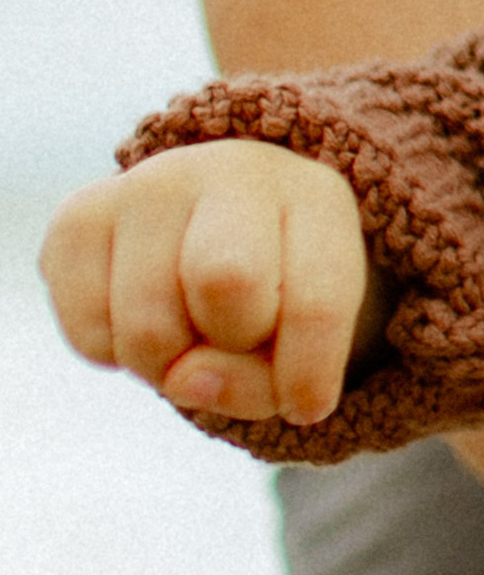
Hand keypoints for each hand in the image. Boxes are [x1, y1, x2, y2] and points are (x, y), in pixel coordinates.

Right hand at [41, 140, 379, 427]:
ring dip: (169, 367)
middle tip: (234, 338)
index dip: (307, 376)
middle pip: (222, 286)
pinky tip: (143, 319)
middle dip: (231, 346)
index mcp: (313, 198)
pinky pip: (90, 336)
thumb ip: (264, 380)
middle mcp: (226, 171)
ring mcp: (143, 186)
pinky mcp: (77, 219)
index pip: (315, 304)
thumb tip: (179, 382)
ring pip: (147, 331)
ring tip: (189, 334)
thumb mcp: (301, 341)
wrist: (215, 230)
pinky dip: (119, 357)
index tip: (306, 402)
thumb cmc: (278, 297)